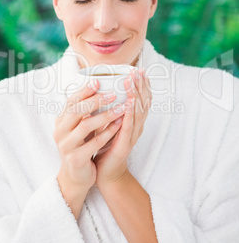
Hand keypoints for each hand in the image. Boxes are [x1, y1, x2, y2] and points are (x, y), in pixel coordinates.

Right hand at [54, 78, 124, 215]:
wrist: (75, 177)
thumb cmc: (80, 147)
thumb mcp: (78, 128)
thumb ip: (83, 112)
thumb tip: (96, 88)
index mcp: (60, 122)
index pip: (70, 101)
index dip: (84, 91)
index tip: (98, 82)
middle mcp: (60, 132)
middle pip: (76, 111)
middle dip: (96, 100)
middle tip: (113, 94)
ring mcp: (66, 146)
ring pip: (85, 126)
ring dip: (105, 116)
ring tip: (121, 109)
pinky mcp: (76, 159)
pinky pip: (94, 143)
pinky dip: (108, 133)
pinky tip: (119, 125)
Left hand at [95, 68, 151, 186]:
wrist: (106, 172)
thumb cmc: (106, 146)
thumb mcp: (108, 124)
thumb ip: (109, 109)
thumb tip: (100, 90)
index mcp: (133, 121)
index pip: (141, 99)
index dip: (142, 84)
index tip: (140, 70)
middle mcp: (136, 126)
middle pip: (143, 102)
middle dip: (141, 85)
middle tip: (139, 71)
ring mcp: (132, 135)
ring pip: (137, 112)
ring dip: (135, 96)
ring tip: (132, 82)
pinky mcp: (125, 144)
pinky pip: (128, 127)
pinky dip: (129, 115)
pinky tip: (127, 104)